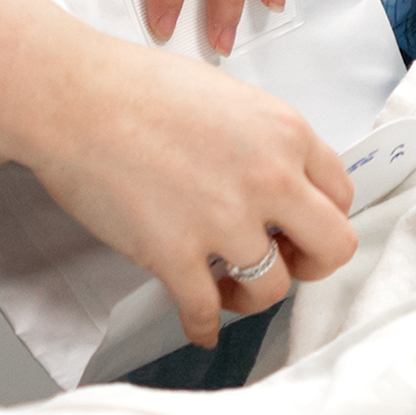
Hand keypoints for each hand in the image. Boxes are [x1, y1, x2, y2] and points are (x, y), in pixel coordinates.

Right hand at [17, 40, 360, 346]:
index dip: (321, 215)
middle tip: (286, 261)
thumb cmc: (137, 87)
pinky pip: (207, 312)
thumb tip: (274, 181)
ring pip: (273, 289)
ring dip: (251, 295)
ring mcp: (224, 221)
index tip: (300, 226)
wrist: (74, 98)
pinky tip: (199, 325)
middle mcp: (268, 178)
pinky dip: (204, 326)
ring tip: (228, 288)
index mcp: (285, 132)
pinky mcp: (176, 255)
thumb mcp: (228, 97)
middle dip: (311, 262)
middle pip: (333, 247)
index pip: (341, 193)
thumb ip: (263, 142)